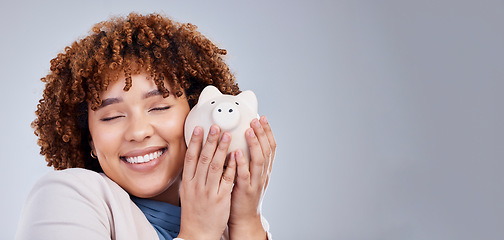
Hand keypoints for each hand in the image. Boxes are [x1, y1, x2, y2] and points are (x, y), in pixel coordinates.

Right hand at [178, 125, 236, 239]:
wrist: (197, 233)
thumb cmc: (194, 212)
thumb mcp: (187, 192)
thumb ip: (192, 175)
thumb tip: (194, 158)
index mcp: (188, 183)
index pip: (191, 158)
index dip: (195, 142)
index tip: (199, 128)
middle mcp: (197, 185)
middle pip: (204, 158)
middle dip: (210, 140)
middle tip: (216, 126)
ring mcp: (209, 191)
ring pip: (216, 166)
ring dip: (222, 149)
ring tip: (228, 136)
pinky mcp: (221, 198)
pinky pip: (227, 179)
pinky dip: (231, 167)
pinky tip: (236, 156)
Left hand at [229, 116, 275, 238]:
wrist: (244, 219)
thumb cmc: (243, 195)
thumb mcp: (250, 175)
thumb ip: (248, 160)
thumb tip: (242, 141)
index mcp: (265, 169)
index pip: (271, 147)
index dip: (268, 131)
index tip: (263, 118)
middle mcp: (263, 174)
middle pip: (267, 150)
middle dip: (262, 133)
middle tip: (255, 119)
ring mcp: (255, 182)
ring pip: (259, 160)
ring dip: (254, 144)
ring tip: (248, 130)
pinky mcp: (245, 191)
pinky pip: (244, 175)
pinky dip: (241, 163)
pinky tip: (237, 152)